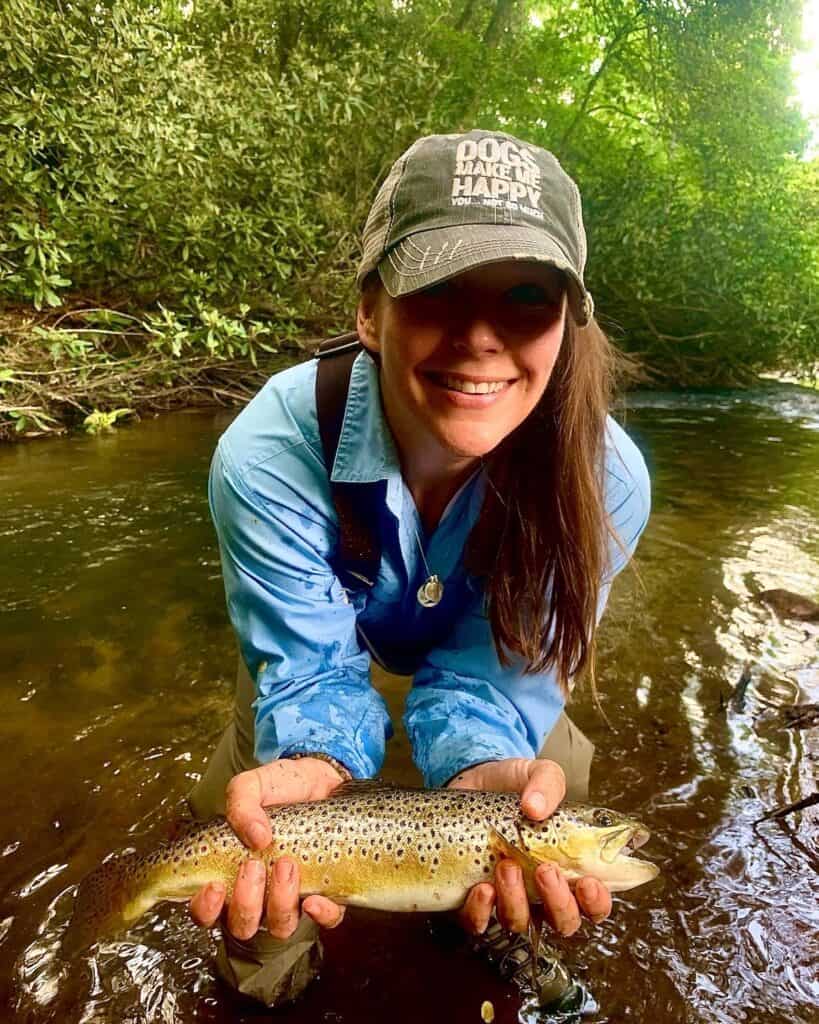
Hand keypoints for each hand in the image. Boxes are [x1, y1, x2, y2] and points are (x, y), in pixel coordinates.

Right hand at [188, 757, 346, 939]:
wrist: (324, 778)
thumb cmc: (282, 786)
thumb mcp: (252, 785)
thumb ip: (241, 804)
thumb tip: (256, 836)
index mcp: (231, 872)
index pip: (207, 910)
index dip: (206, 908)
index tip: (215, 885)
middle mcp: (259, 892)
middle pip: (242, 925)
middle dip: (245, 902)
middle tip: (254, 865)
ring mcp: (292, 896)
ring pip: (280, 926)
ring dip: (280, 902)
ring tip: (286, 864)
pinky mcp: (327, 892)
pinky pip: (326, 919)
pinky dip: (321, 914)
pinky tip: (315, 897)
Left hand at [448, 757, 611, 935]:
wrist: (472, 780)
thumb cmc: (514, 784)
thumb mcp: (538, 773)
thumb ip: (547, 783)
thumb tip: (536, 808)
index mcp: (568, 865)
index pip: (593, 903)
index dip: (596, 902)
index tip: (588, 881)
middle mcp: (540, 889)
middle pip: (563, 922)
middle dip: (558, 903)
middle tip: (546, 870)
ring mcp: (507, 895)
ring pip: (520, 923)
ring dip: (516, 900)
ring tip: (507, 865)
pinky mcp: (472, 896)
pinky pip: (477, 922)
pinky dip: (481, 911)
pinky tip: (482, 887)